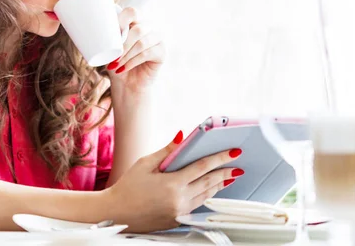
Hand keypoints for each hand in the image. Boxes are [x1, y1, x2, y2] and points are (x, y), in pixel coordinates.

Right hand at [104, 132, 244, 232]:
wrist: (117, 212)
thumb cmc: (128, 187)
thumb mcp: (145, 163)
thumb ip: (167, 151)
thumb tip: (182, 136)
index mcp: (172, 184)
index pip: (203, 167)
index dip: (220, 158)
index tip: (233, 152)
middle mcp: (179, 199)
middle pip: (209, 182)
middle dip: (226, 172)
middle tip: (237, 165)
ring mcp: (180, 211)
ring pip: (207, 196)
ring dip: (220, 185)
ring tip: (230, 176)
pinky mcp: (178, 219)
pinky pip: (198, 205)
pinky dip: (208, 195)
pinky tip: (212, 190)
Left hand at [107, 7, 164, 90]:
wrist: (127, 84)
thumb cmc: (117, 63)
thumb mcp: (109, 48)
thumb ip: (107, 37)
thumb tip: (97, 29)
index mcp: (135, 21)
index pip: (132, 12)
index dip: (122, 19)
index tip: (111, 33)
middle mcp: (148, 27)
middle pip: (138, 29)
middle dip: (123, 45)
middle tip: (112, 58)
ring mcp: (157, 38)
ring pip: (142, 43)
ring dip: (126, 55)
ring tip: (116, 65)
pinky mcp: (162, 51)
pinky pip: (147, 53)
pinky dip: (132, 62)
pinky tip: (123, 68)